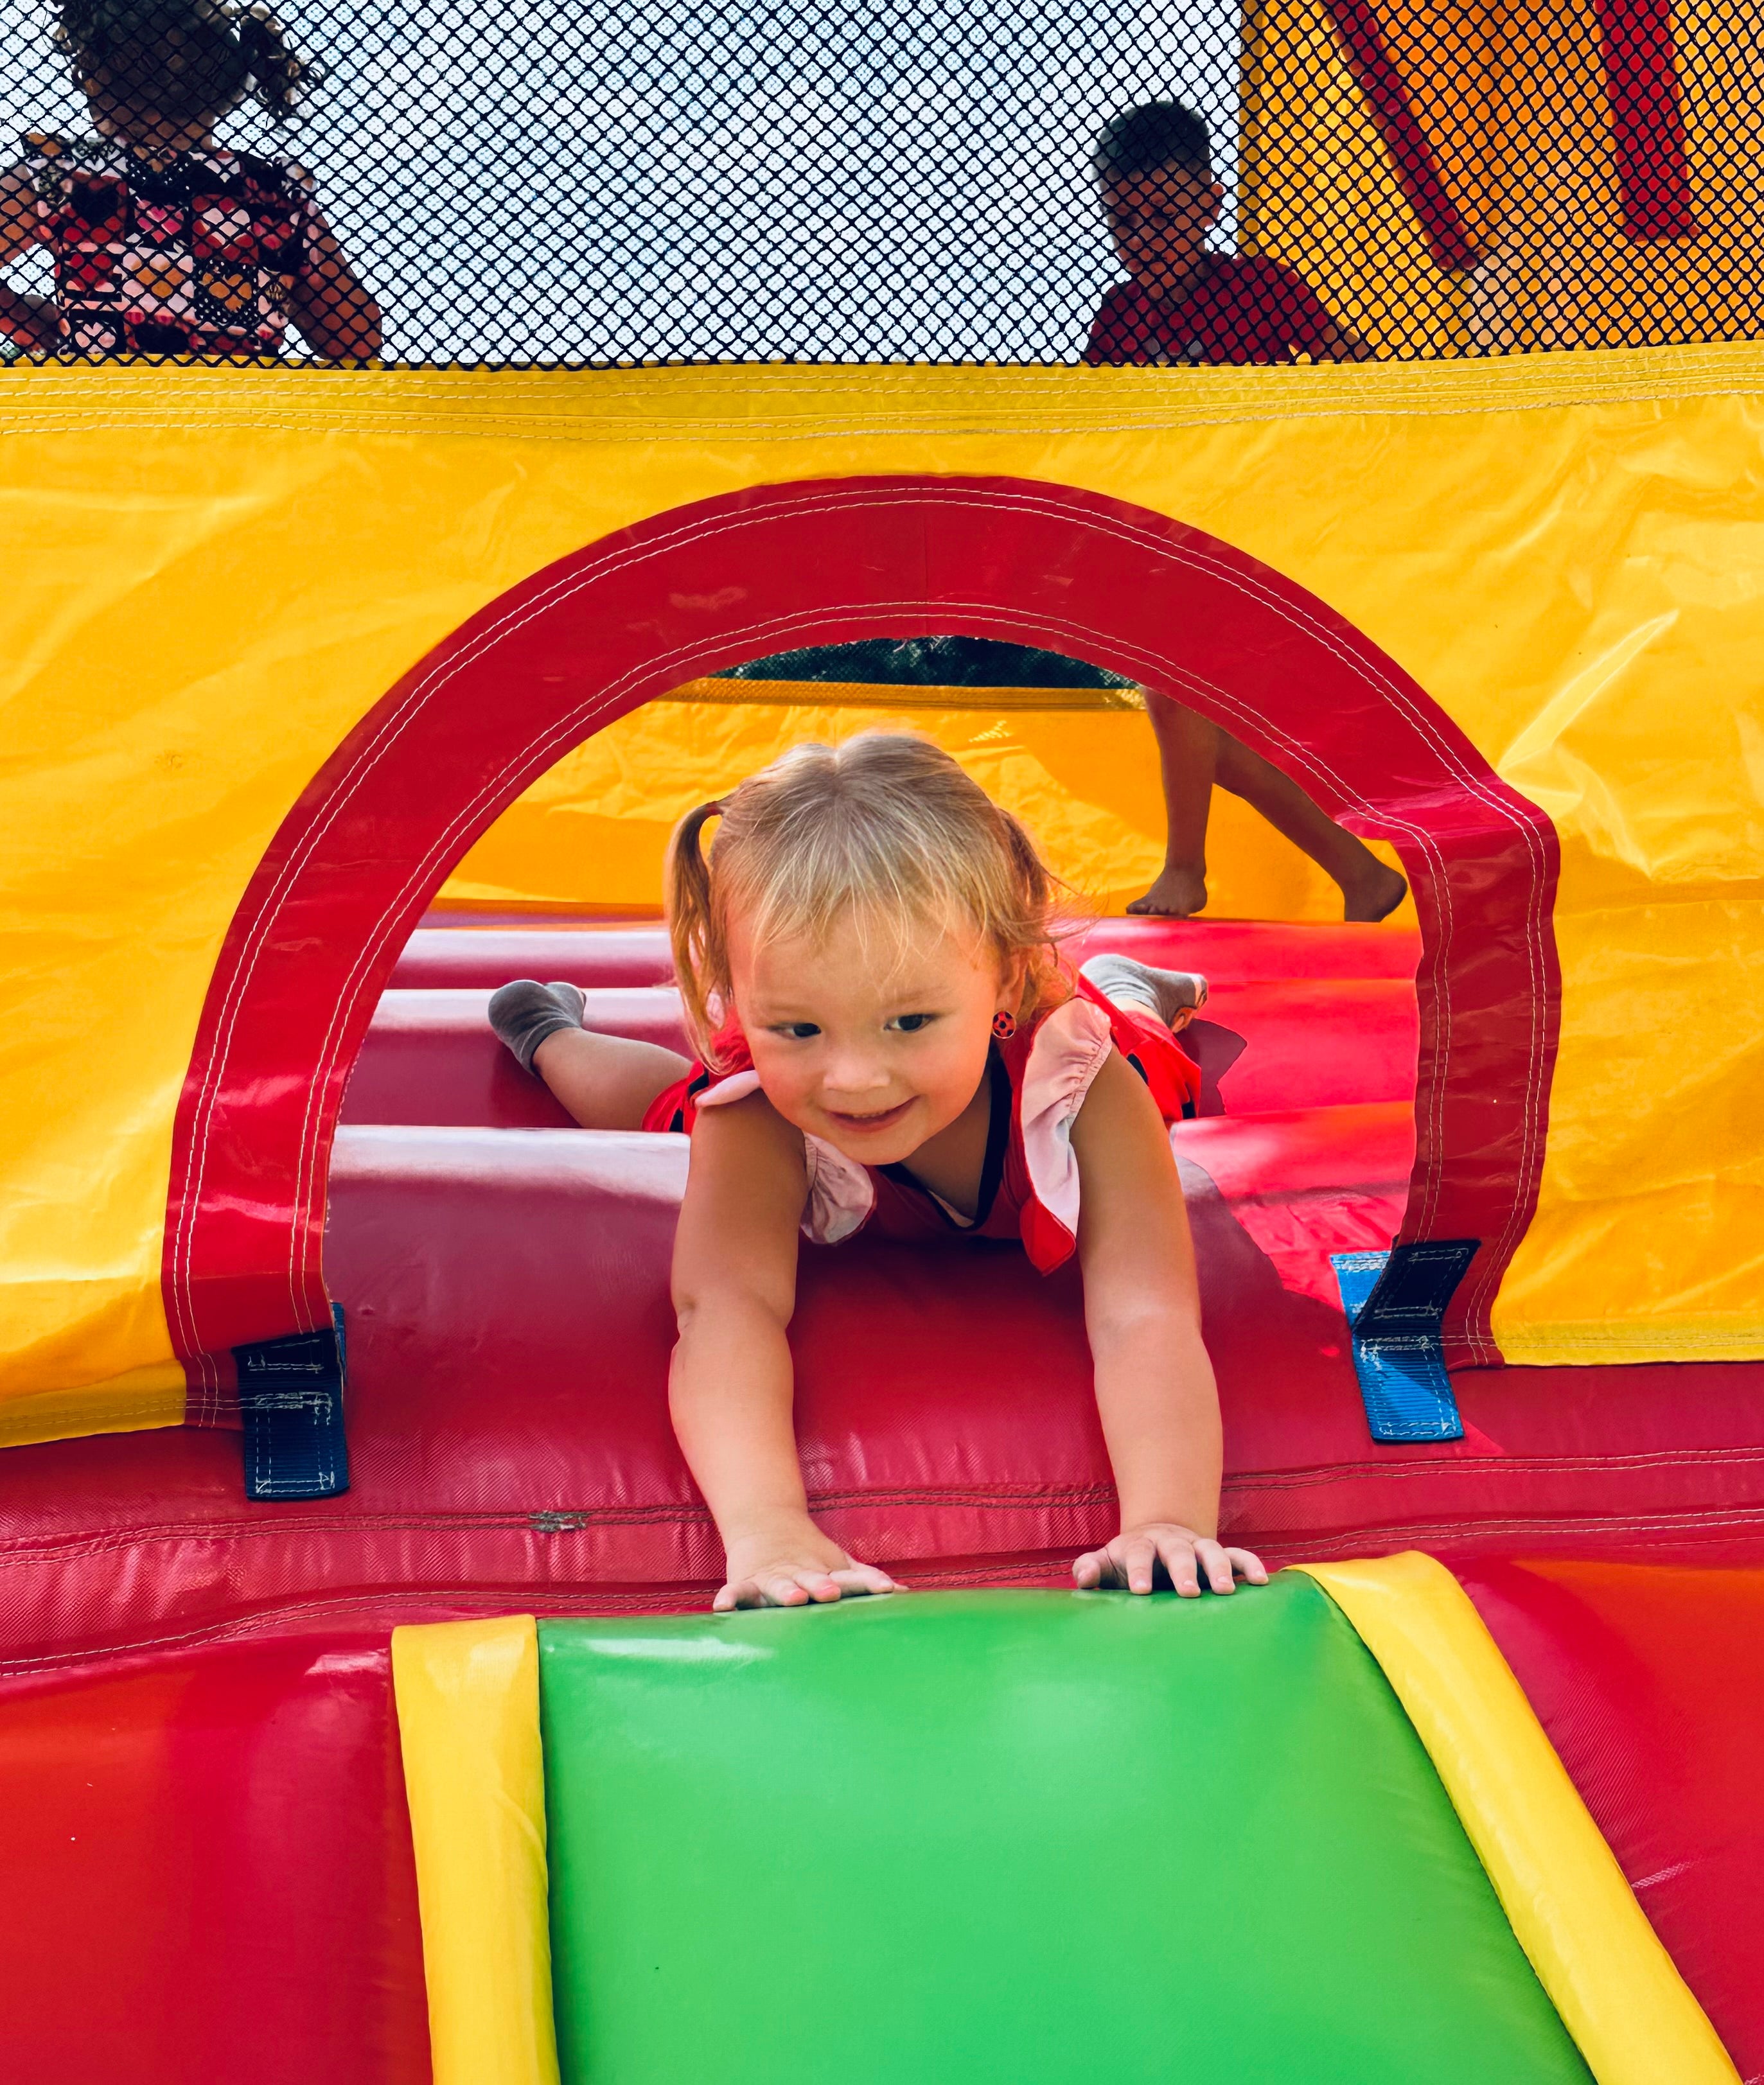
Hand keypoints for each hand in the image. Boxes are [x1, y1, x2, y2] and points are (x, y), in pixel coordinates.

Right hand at [716, 1514, 902, 1611]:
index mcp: (827, 1573)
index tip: (887, 1589)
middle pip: (812, 1579)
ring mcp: (772, 1577)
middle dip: (821, 1585)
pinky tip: (723, 1608)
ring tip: (792, 1599)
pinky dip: (731, 1598)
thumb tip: (905, 1595)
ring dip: (785, 1590)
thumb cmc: (811, 1558)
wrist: (766, 1524)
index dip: (869, 1583)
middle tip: (831, 1592)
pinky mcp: (746, 1581)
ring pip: (778, 1584)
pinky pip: (737, 1591)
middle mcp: (800, 1574)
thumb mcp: (840, 1566)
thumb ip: (866, 1581)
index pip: (851, 1578)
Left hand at [1073, 1524, 1268, 1596]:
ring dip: (1219, 1568)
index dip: (1138, 1570)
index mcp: (1140, 1546)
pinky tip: (1262, 1581)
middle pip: (1178, 1551)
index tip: (1140, 1589)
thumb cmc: (1126, 1563)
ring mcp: (1197, 1547)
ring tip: (1227, 1591)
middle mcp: (1171, 1543)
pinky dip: (1250, 1564)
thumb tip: (1082, 1577)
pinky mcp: (1219, 1555)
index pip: (1138, 1554)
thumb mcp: (1106, 1564)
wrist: (1155, 1541)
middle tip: (1189, 1591)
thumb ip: (1091, 1569)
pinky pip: (1238, 1555)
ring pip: (1211, 1551)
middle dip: (1183, 1569)